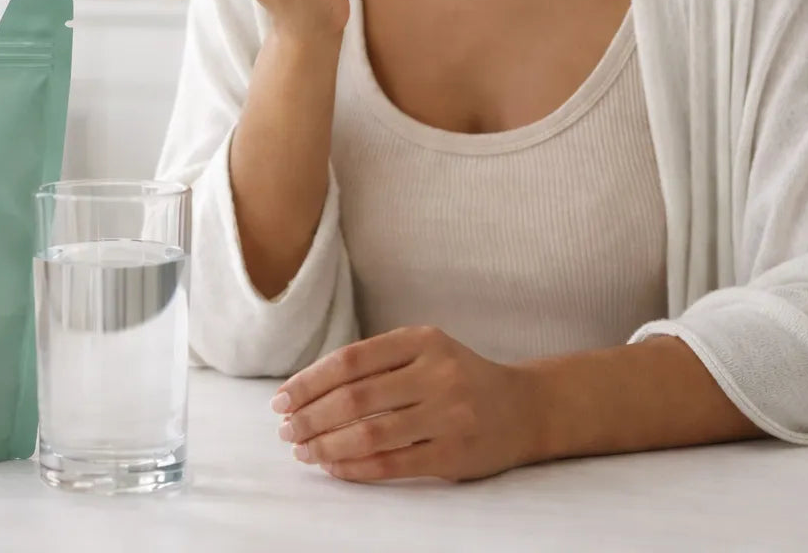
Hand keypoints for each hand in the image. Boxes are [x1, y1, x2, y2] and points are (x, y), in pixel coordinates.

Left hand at [271, 326, 541, 482]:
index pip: (350, 360)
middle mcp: (437, 373)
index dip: (309, 382)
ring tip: (304, 450)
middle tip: (286, 430)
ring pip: (369, 433)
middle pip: (354, 398)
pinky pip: (392, 463)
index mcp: (422, 340)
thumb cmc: (460, 378)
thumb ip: (377, 362)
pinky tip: (333, 466)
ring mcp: (448, 415)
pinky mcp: (455, 453)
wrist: (526, 408)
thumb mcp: (426, 351)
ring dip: (326, 445)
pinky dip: (355, 467)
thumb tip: (306, 389)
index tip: (281, 400)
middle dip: (310, 416)